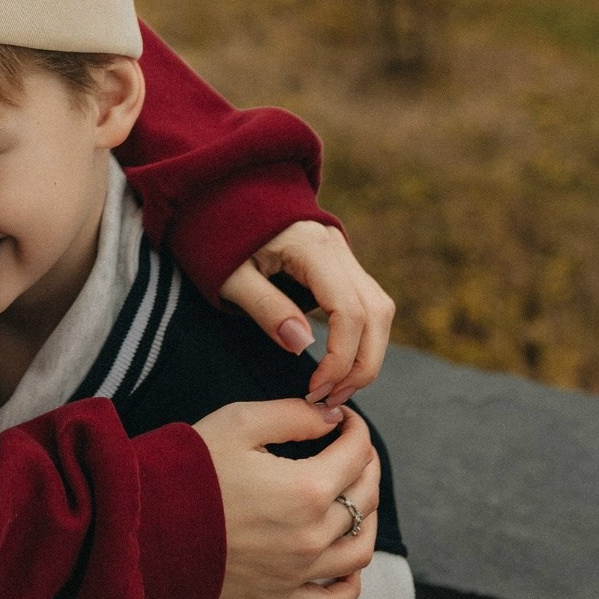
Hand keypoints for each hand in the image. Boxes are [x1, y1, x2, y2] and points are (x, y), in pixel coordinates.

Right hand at [195, 402, 378, 598]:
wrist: (149, 523)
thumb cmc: (192, 469)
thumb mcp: (240, 422)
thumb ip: (293, 415)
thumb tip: (331, 419)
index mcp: (305, 489)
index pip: (356, 455)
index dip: (356, 429)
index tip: (343, 419)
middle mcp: (311, 536)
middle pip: (364, 498)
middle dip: (365, 465)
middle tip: (350, 448)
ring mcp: (299, 572)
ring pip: (360, 550)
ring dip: (367, 517)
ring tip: (352, 496)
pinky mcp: (281, 597)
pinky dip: (350, 582)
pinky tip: (345, 562)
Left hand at [218, 220, 394, 407]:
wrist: (220, 199)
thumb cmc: (218, 238)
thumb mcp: (229, 276)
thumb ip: (265, 308)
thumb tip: (302, 346)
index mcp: (311, 245)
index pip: (349, 311)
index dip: (340, 358)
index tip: (314, 390)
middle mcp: (337, 246)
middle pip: (377, 313)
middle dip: (362, 364)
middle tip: (329, 400)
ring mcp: (343, 252)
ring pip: (380, 309)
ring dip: (367, 354)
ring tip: (334, 389)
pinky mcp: (340, 263)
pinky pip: (367, 303)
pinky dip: (361, 337)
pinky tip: (337, 365)